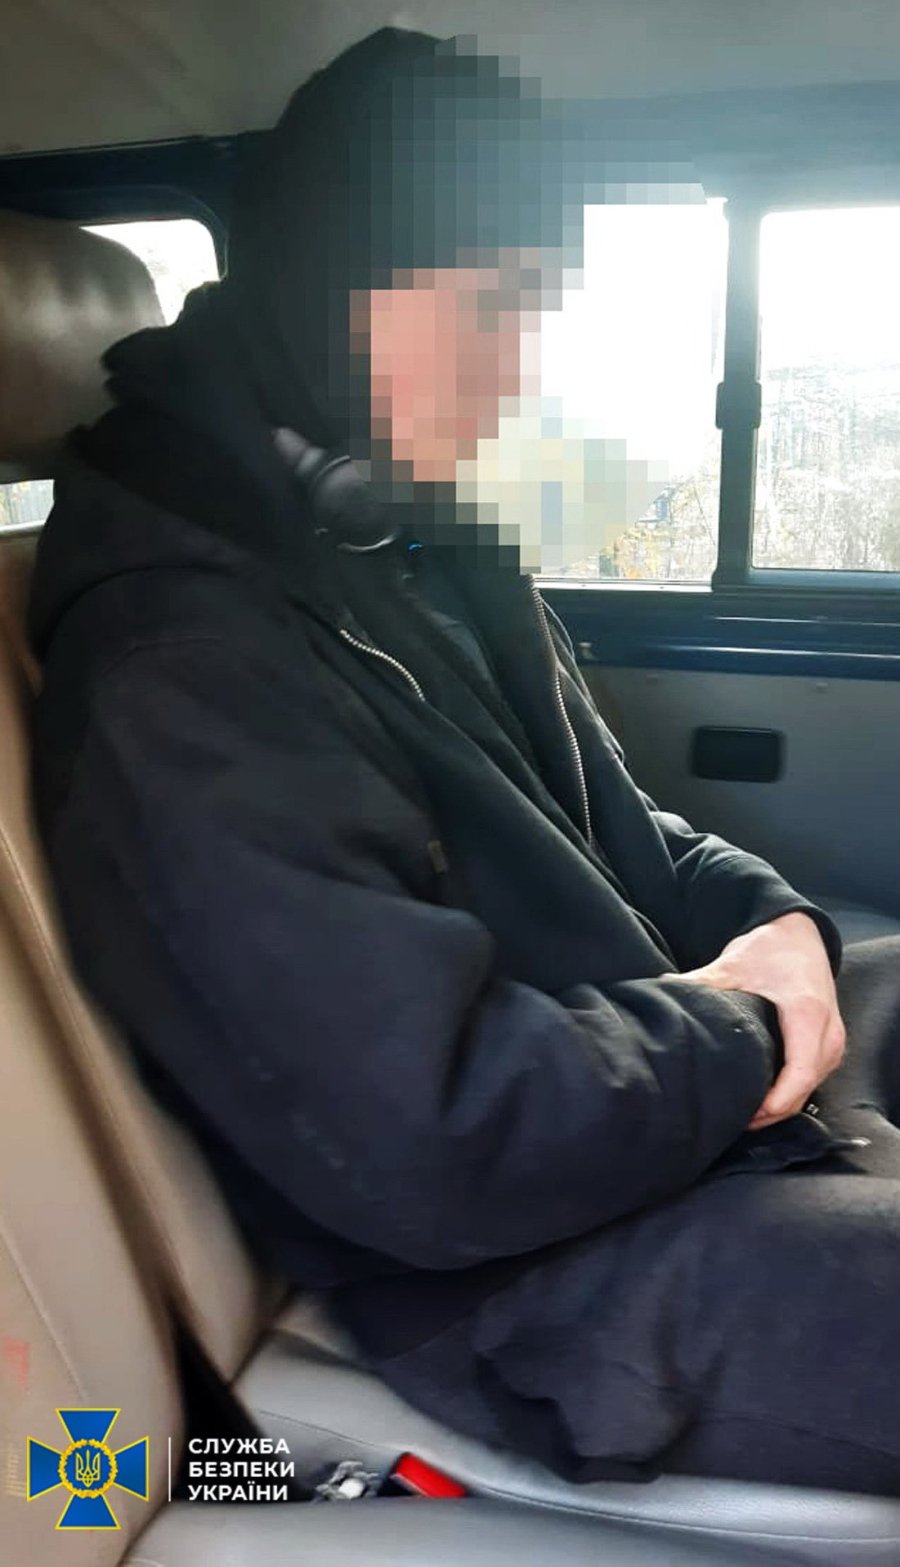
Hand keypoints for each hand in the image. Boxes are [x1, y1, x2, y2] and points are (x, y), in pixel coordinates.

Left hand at [675, 912, 845, 1129]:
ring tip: (742, 1113)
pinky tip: (760, 1097)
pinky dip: (789, 1093)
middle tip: (732, 1120)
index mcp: (808, 1013)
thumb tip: (666, 990)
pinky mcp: (828, 1044)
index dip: (776, 1101)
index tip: (749, 1115)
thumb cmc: (771, 948)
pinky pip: (812, 1080)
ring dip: (780, 1106)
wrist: (800, 934)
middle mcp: (828, 1032)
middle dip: (772, 1112)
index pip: (800, 1072)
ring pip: (810, 1089)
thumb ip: (703, 982)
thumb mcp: (734, 963)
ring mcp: (832, 1040)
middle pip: (804, 1089)